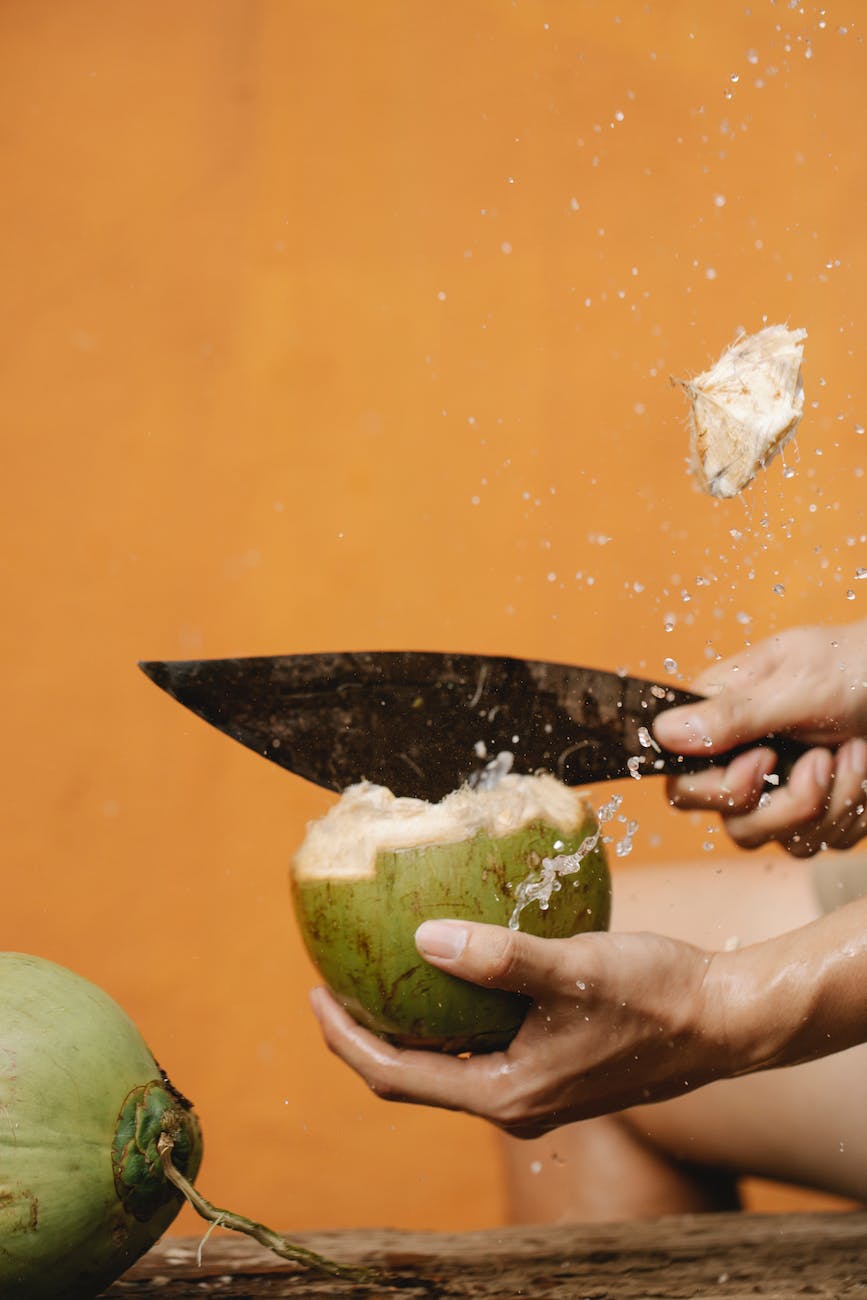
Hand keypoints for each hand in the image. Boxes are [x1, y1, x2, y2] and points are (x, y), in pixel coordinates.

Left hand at [310, 920, 733, 1137]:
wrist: (723, 1022)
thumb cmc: (652, 995)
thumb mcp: (570, 969)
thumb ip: (497, 958)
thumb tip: (422, 939)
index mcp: (506, 1094)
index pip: (396, 1076)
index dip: (345, 1039)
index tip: (313, 992)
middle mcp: (515, 1102)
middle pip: (414, 1077)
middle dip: (366, 1033)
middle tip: (335, 981)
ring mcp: (537, 1088)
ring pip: (449, 1063)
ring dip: (410, 1025)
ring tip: (382, 973)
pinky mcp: (557, 1068)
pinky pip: (483, 1047)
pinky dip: (454, 1016)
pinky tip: (457, 969)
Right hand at [653, 623, 866, 854]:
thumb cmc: (857, 664)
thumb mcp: (797, 682)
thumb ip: (732, 714)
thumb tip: (662, 732)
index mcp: (722, 719)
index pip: (683, 785)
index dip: (720, 789)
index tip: (764, 759)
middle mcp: (745, 758)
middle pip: (735, 824)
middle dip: (788, 806)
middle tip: (822, 762)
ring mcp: (783, 787)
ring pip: (784, 840)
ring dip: (832, 804)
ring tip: (855, 753)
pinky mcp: (821, 809)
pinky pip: (825, 841)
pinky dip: (853, 812)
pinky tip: (864, 769)